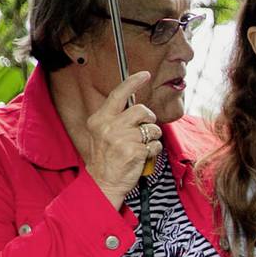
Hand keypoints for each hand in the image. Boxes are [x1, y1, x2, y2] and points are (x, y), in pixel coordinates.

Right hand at [80, 71, 159, 208]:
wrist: (103, 182)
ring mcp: (122, 139)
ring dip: (152, 137)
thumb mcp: (102, 133)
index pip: (118, 94)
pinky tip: (143, 156)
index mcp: (100, 119)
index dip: (133, 82)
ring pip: (152, 128)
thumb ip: (116, 118)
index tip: (145, 74)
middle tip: (146, 129)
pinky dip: (154, 151)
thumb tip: (137, 106)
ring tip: (142, 146)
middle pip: (141, 110)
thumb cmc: (106, 158)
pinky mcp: (135, 151)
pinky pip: (156, 145)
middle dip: (149, 118)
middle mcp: (109, 126)